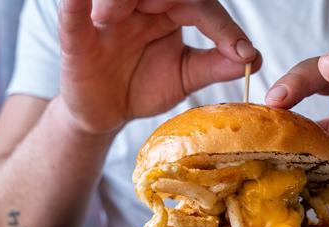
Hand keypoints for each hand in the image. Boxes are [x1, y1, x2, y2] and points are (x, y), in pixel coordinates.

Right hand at [59, 0, 259, 134]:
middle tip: (195, 17)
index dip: (224, 27)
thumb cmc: (145, 86)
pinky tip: (86, 4)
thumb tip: (255, 58)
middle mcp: (139, 8)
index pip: (199, 6)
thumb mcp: (185, 76)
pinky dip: (76, 6)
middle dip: (180, 1)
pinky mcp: (77, 38)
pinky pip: (73, 16)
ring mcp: (107, 19)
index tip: (244, 53)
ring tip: (129, 17)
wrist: (107, 113)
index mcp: (168, 12)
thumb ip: (215, 65)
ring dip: (125, 1)